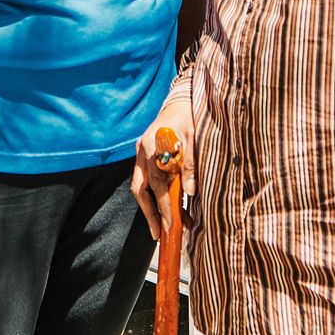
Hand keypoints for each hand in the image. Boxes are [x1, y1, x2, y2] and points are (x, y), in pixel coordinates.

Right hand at [132, 100, 195, 239]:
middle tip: (159, 235)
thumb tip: (190, 192)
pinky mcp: (145, 155)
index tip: (170, 224)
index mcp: (153, 144)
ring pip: (141, 187)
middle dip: (150, 214)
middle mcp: (142, 151)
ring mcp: (141, 153)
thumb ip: (190, 164)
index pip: (157, 182)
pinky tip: (169, 208)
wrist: (181, 99)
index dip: (163, 205)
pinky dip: (156, 196)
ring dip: (151, 208)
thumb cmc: (189, 116)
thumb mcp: (194, 137)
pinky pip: (147, 180)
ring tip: (162, 229)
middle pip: (141, 189)